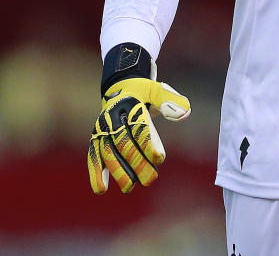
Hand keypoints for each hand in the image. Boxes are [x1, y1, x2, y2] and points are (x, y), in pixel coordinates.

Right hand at [87, 77, 190, 193]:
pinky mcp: (96, 139)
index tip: (159, 159)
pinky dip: (95, 172)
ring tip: (129, 187)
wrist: (122, 89)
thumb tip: (185, 113)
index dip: (147, 143)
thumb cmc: (145, 94)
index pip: (138, 126)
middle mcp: (111, 116)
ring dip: (117, 171)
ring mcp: (101, 129)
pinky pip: (94, 156)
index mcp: (129, 103)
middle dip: (136, 162)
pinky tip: (101, 189)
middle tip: (150, 180)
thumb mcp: (159, 91)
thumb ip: (171, 101)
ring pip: (107, 152)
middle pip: (123, 142)